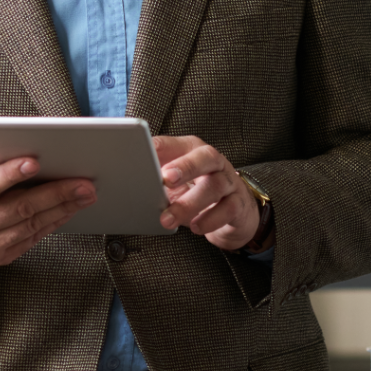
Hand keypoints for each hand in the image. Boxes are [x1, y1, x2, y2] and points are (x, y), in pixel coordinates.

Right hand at [0, 147, 95, 269]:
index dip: (10, 174)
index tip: (34, 161)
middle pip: (18, 208)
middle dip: (54, 193)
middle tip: (82, 181)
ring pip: (30, 226)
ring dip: (62, 209)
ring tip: (84, 194)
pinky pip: (31, 239)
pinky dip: (53, 223)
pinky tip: (68, 209)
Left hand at [154, 135, 260, 250]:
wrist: (235, 210)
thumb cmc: (196, 191)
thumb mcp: (176, 181)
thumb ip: (157, 177)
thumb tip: (132, 182)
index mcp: (193, 150)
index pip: (176, 144)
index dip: (161, 147)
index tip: (144, 152)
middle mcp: (214, 162)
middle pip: (205, 157)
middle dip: (185, 166)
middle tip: (165, 179)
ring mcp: (229, 182)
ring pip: (214, 187)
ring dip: (189, 204)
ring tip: (168, 218)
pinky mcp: (239, 204)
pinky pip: (228, 209)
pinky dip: (210, 219)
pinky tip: (195, 226)